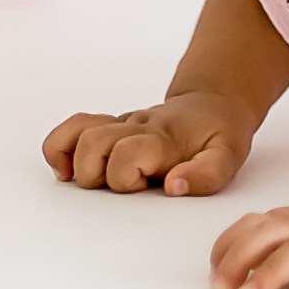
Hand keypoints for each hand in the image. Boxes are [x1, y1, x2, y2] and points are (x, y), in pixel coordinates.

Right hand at [42, 93, 251, 196]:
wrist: (213, 101)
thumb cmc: (218, 133)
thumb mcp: (227, 157)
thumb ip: (205, 175)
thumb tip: (172, 186)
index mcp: (162, 139)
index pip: (126, 153)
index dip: (125, 176)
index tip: (143, 186)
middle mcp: (136, 127)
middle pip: (93, 142)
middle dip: (95, 174)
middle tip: (120, 186)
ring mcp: (121, 124)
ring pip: (78, 130)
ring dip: (74, 161)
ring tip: (89, 180)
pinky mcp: (112, 126)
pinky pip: (75, 127)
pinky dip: (61, 147)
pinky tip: (68, 169)